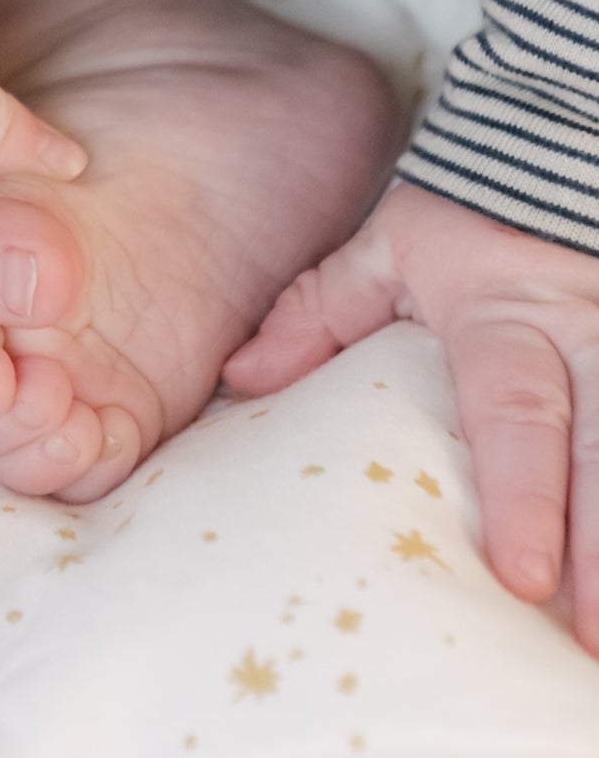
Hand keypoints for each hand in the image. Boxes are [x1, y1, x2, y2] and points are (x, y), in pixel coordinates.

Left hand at [222, 181, 598, 652]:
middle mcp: (586, 345)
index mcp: (508, 321)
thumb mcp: (388, 247)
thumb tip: (242, 378)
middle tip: (592, 639)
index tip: (523, 577)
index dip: (524, 494)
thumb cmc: (464, 229)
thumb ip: (321, 310)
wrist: (553, 166)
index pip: (516, 411)